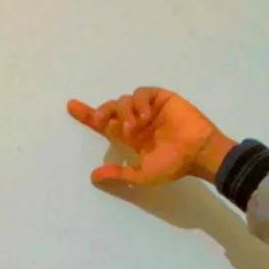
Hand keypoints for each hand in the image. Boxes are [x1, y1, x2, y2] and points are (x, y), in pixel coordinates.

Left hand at [66, 86, 231, 186]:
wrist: (198, 152)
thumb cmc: (173, 166)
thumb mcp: (142, 175)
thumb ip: (119, 173)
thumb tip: (93, 176)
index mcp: (131, 137)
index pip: (105, 124)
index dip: (88, 115)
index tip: (70, 106)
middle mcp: (137, 121)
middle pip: (111, 108)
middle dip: (100, 111)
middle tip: (98, 119)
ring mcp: (149, 108)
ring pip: (124, 100)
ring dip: (124, 112)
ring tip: (135, 127)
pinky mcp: (161, 98)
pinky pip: (143, 93)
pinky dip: (140, 102)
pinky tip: (146, 115)